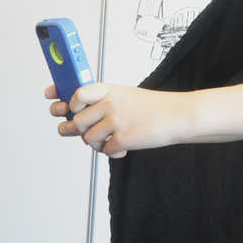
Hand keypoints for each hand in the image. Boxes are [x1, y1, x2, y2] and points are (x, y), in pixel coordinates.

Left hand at [45, 83, 185, 157]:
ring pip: (88, 138)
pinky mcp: (123, 138)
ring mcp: (116, 121)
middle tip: (87, 132)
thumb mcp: (126, 96)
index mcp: (109, 90)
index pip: (78, 94)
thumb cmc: (153, 107)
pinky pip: (105, 150)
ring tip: (109, 140)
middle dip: (78, 130)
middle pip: (77, 120)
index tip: (65, 107)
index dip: (68, 103)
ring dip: (96, 143)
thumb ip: (102, 103)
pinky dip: (112, 152)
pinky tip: (122, 147)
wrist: (178, 116)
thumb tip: (75, 117)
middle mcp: (110, 104)